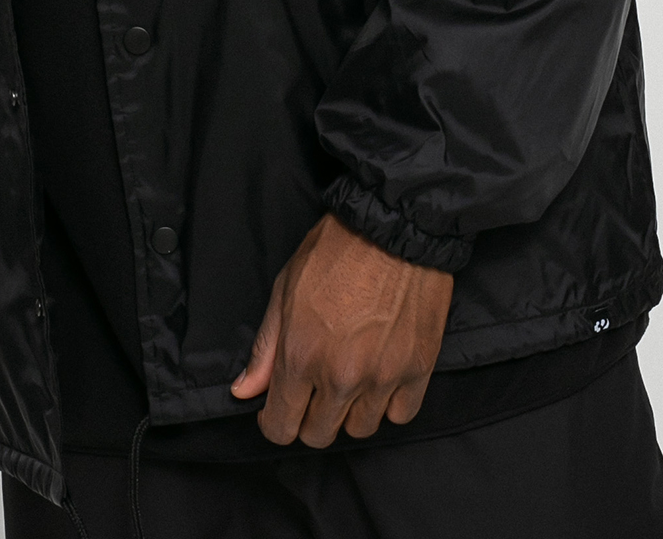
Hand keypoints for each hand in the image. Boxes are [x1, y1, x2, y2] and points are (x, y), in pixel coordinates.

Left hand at [230, 214, 452, 446]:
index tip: (279, 410)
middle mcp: (340, 377)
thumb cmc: (334, 252)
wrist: (392, 228)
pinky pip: (400, 415)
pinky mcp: (417, 371)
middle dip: (310, 417)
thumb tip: (245, 391)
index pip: (282, 427)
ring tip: (350, 377)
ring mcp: (382, 378)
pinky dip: (389, 403)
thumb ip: (265, 348)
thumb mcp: (285, 291)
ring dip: (350, 411)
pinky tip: (380, 377)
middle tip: (314, 389)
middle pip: (320, 434)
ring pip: (360, 429)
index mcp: (301, 356)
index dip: (275, 422)